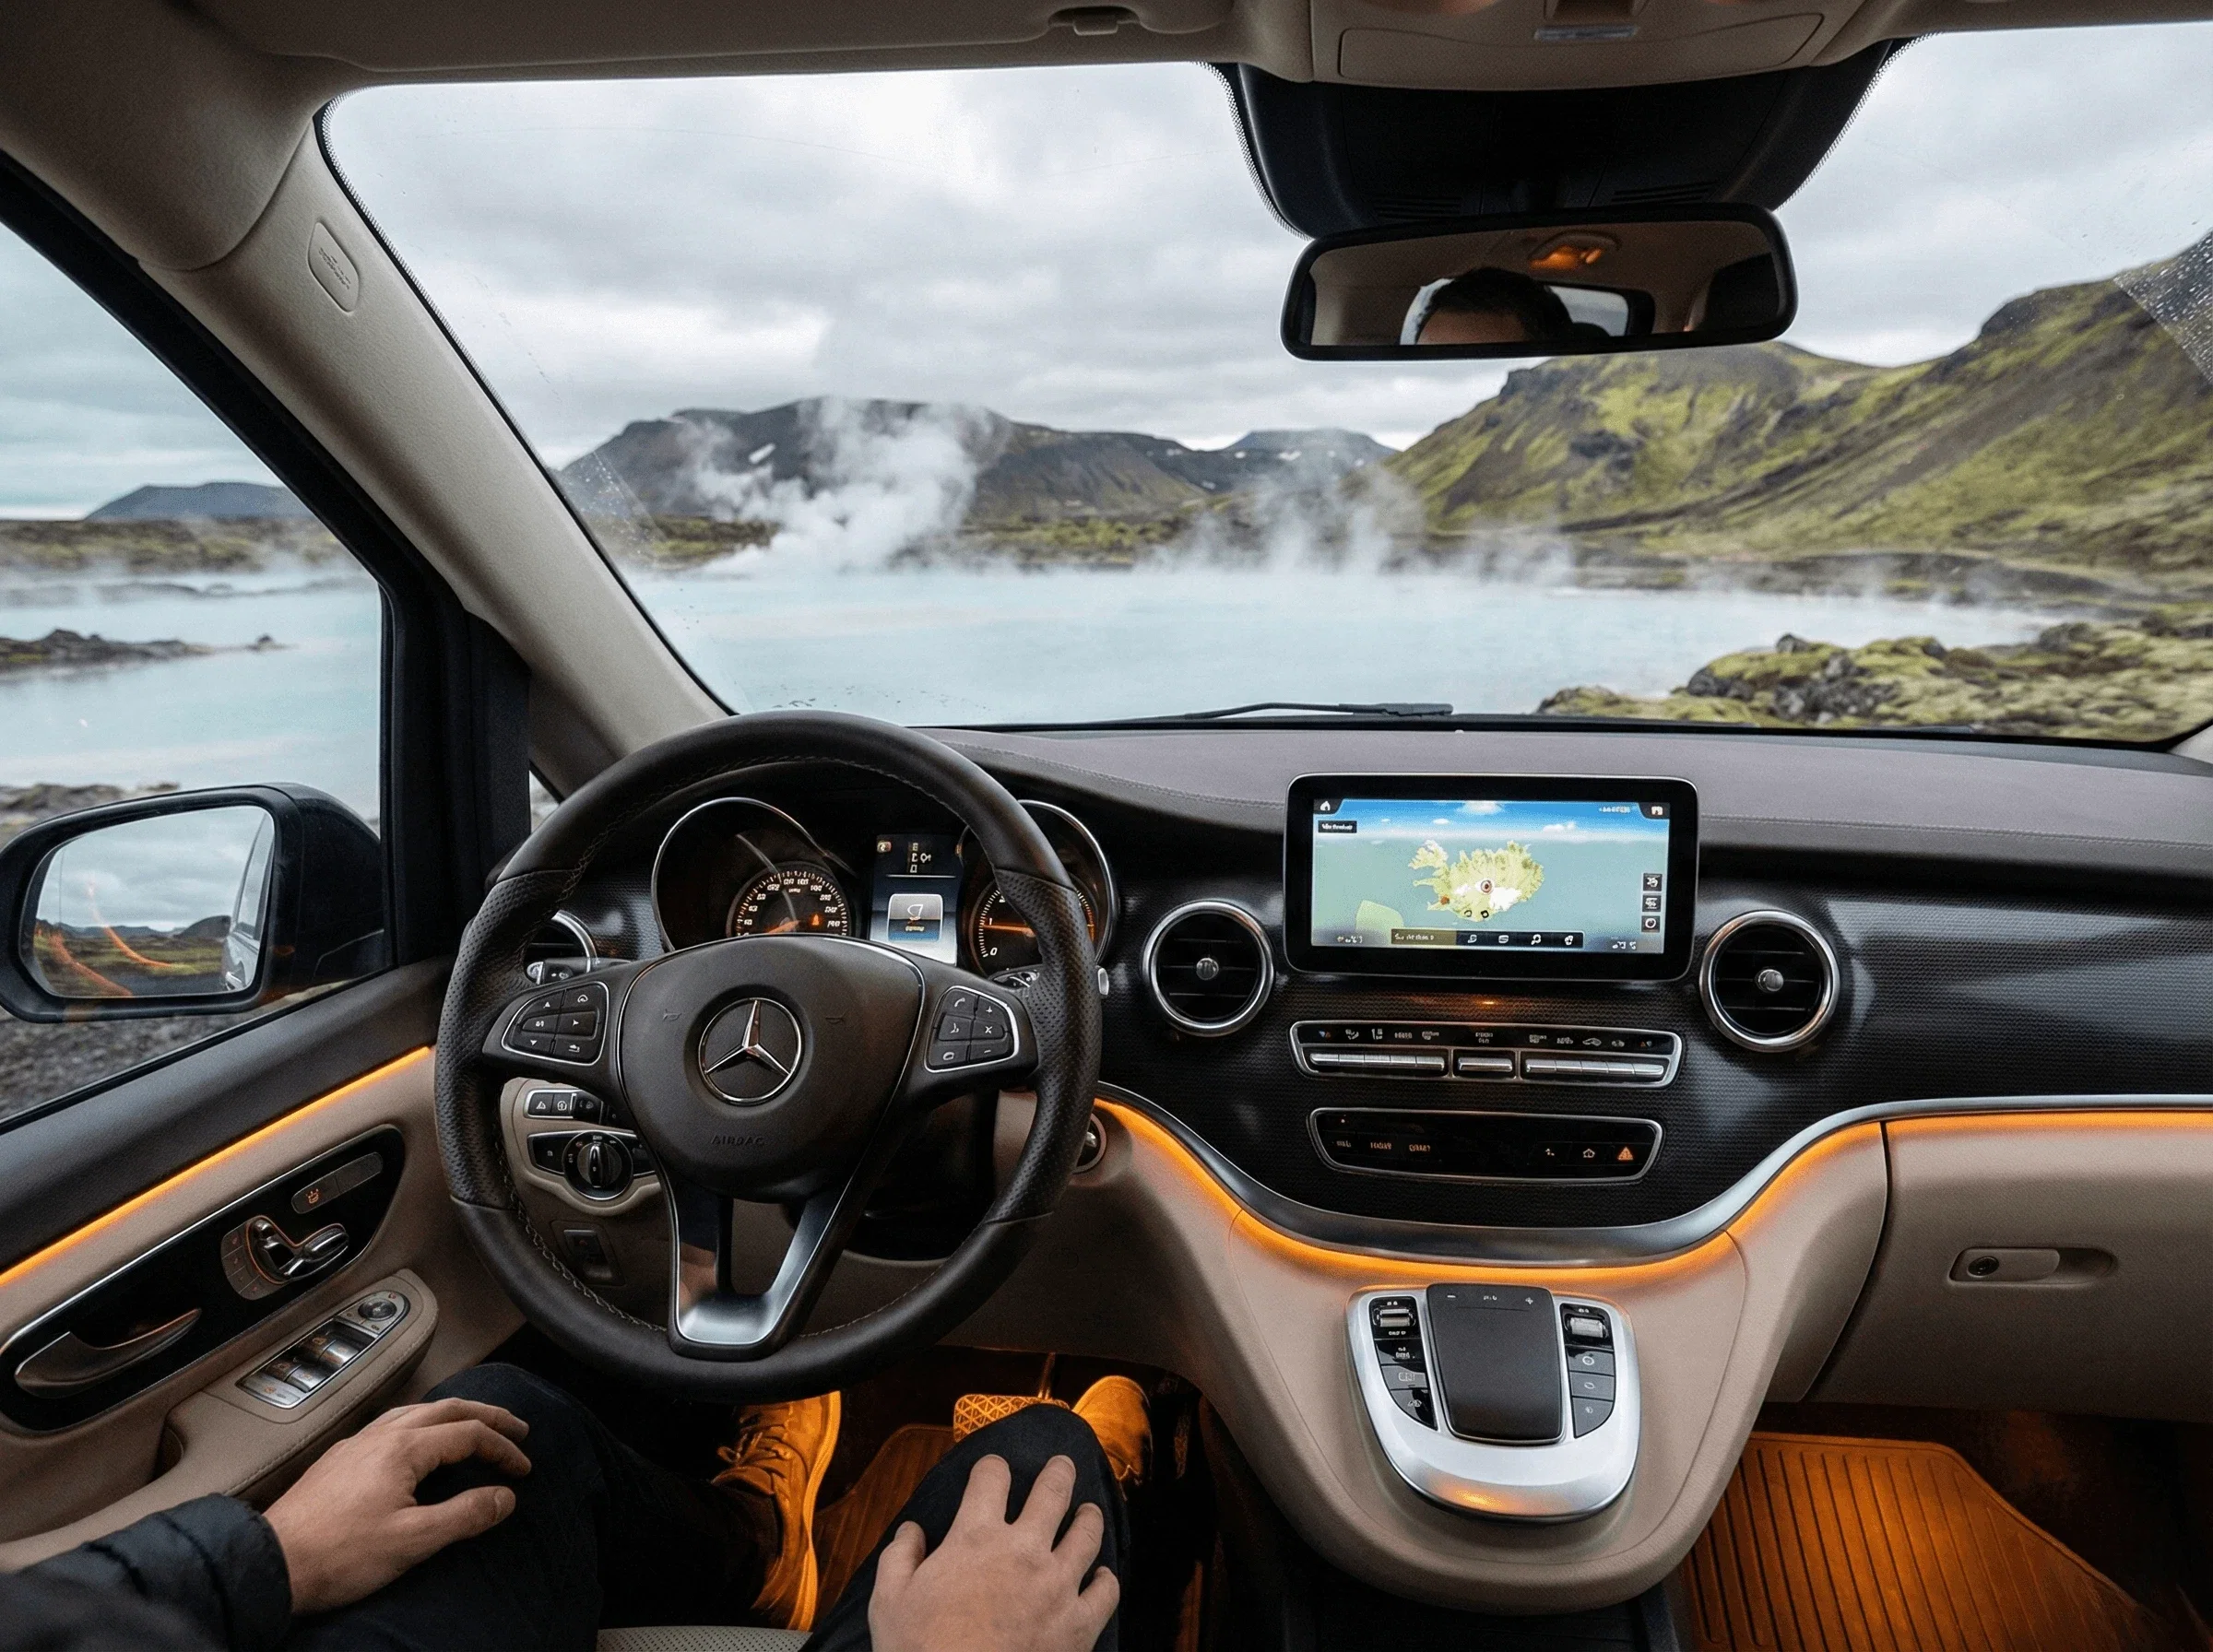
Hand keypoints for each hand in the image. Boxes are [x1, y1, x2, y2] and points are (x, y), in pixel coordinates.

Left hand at [262, 1397, 530, 1614]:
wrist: (270, 1563)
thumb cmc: (341, 1554)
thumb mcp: (413, 1541)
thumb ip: (464, 1515)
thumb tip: (505, 1497)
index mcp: (403, 1448)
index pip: (468, 1434)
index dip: (503, 1449)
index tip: (523, 1471)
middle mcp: (381, 1435)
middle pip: (445, 1410)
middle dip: (486, 1416)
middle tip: (517, 1428)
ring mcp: (355, 1444)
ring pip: (415, 1411)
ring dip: (452, 1415)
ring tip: (473, 1425)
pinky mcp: (338, 1460)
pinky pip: (391, 1424)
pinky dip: (421, 1424)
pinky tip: (417, 1442)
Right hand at [869, 1453, 1118, 1651]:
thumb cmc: (920, 1651)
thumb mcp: (889, 1601)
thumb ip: (899, 1557)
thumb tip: (911, 1530)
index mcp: (976, 1537)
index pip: (991, 1479)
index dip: (992, 1468)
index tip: (994, 1469)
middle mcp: (1023, 1550)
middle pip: (1052, 1492)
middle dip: (1058, 1472)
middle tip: (1063, 1463)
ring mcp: (1057, 1585)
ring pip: (1087, 1534)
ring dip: (1089, 1517)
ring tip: (1089, 1510)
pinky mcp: (1078, 1624)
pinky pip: (1105, 1592)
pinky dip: (1106, 1580)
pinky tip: (1102, 1575)